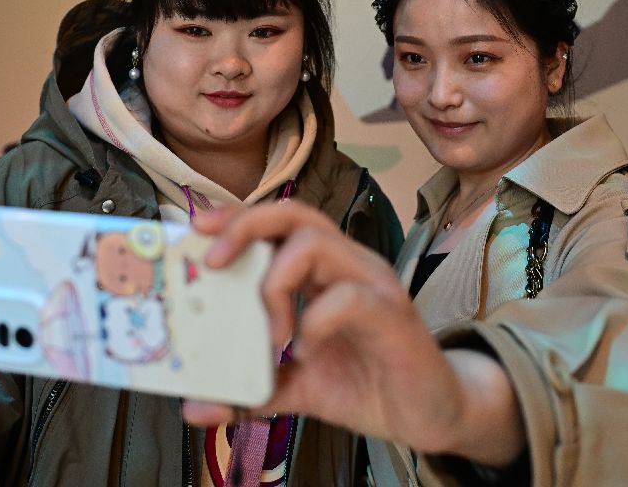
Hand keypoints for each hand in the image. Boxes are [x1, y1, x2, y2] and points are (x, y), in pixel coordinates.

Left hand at [183, 202, 522, 467]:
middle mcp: (348, 263)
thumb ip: (250, 392)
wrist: (432, 413)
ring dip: (277, 284)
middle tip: (213, 262)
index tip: (195, 228)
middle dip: (245, 225)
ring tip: (274, 336)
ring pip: (315, 243)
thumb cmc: (368, 385)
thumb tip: (195, 406)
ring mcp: (372, 282)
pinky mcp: (392, 312)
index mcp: (324, 271)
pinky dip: (315, 321)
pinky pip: (347, 296)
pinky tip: (308, 353)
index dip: (237, 217)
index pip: (278, 223)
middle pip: (294, 213)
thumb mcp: (297, 390)